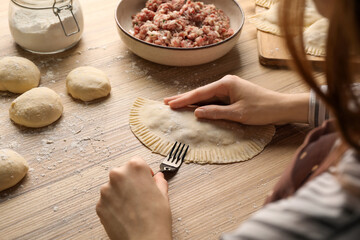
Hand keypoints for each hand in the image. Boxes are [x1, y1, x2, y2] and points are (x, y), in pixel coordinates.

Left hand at [96, 157, 171, 239]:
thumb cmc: (155, 220)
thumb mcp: (163, 195)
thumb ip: (159, 182)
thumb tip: (158, 177)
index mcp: (135, 168)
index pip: (137, 162)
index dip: (144, 172)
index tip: (147, 179)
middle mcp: (118, 175)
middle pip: (123, 172)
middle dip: (131, 182)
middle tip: (140, 195)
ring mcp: (106, 190)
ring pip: (114, 187)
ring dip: (121, 193)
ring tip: (133, 207)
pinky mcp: (99, 205)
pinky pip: (107, 201)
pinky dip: (114, 205)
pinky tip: (125, 214)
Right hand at [164, 75, 308, 124]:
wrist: (282, 107)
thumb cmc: (262, 109)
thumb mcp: (238, 114)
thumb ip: (216, 112)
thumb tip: (196, 112)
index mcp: (226, 84)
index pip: (200, 93)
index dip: (183, 100)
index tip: (169, 104)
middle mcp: (226, 83)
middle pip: (200, 92)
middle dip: (183, 98)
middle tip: (166, 101)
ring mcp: (229, 88)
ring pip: (206, 96)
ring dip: (192, 101)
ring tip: (176, 103)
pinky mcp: (233, 95)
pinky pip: (214, 99)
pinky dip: (203, 104)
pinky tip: (195, 106)